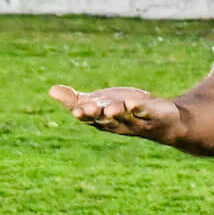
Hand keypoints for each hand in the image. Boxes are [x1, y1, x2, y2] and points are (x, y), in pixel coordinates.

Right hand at [50, 84, 181, 142]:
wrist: (163, 121)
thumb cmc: (127, 112)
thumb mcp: (101, 102)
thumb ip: (76, 99)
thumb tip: (50, 90)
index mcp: (103, 121)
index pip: (91, 118)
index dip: (83, 115)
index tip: (76, 111)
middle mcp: (118, 124)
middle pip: (105, 120)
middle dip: (97, 115)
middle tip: (86, 109)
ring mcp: (136, 121)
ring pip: (124, 119)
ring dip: (117, 113)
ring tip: (111, 107)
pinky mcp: (153, 115)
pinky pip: (144, 112)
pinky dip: (139, 108)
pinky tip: (133, 102)